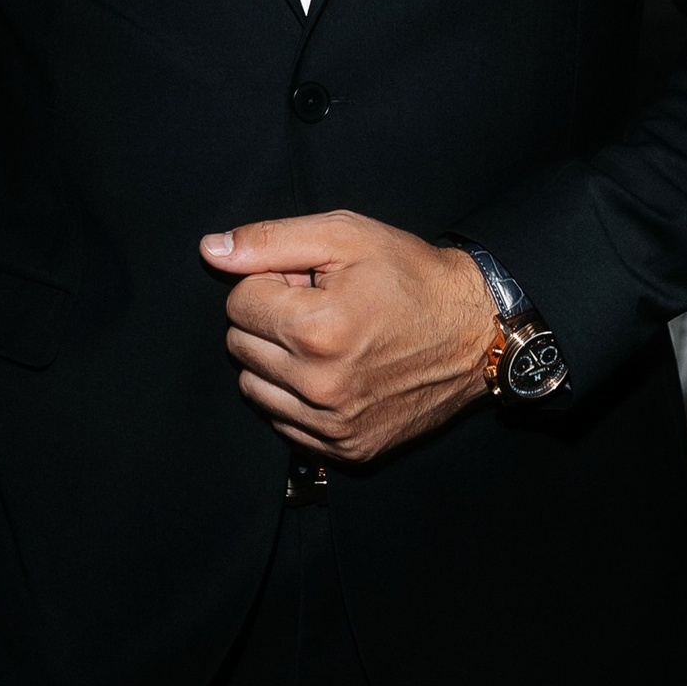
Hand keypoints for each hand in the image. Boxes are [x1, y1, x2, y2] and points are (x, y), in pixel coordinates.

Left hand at [200, 211, 495, 463]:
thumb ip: (270, 240)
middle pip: (239, 345)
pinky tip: (331, 371)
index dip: (270, 280)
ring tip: (323, 338)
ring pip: (253, 387)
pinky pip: (282, 423)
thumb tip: (210, 250)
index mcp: (318, 329)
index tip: (305, 279)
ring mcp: (333, 425)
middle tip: (316, 305)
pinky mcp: (345, 450)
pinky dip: (295, 396)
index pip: (238, 302)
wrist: (476, 333)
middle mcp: (321, 385)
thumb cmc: (411, 277)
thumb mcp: (346, 235)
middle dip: (269, 319)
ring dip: (275, 359)